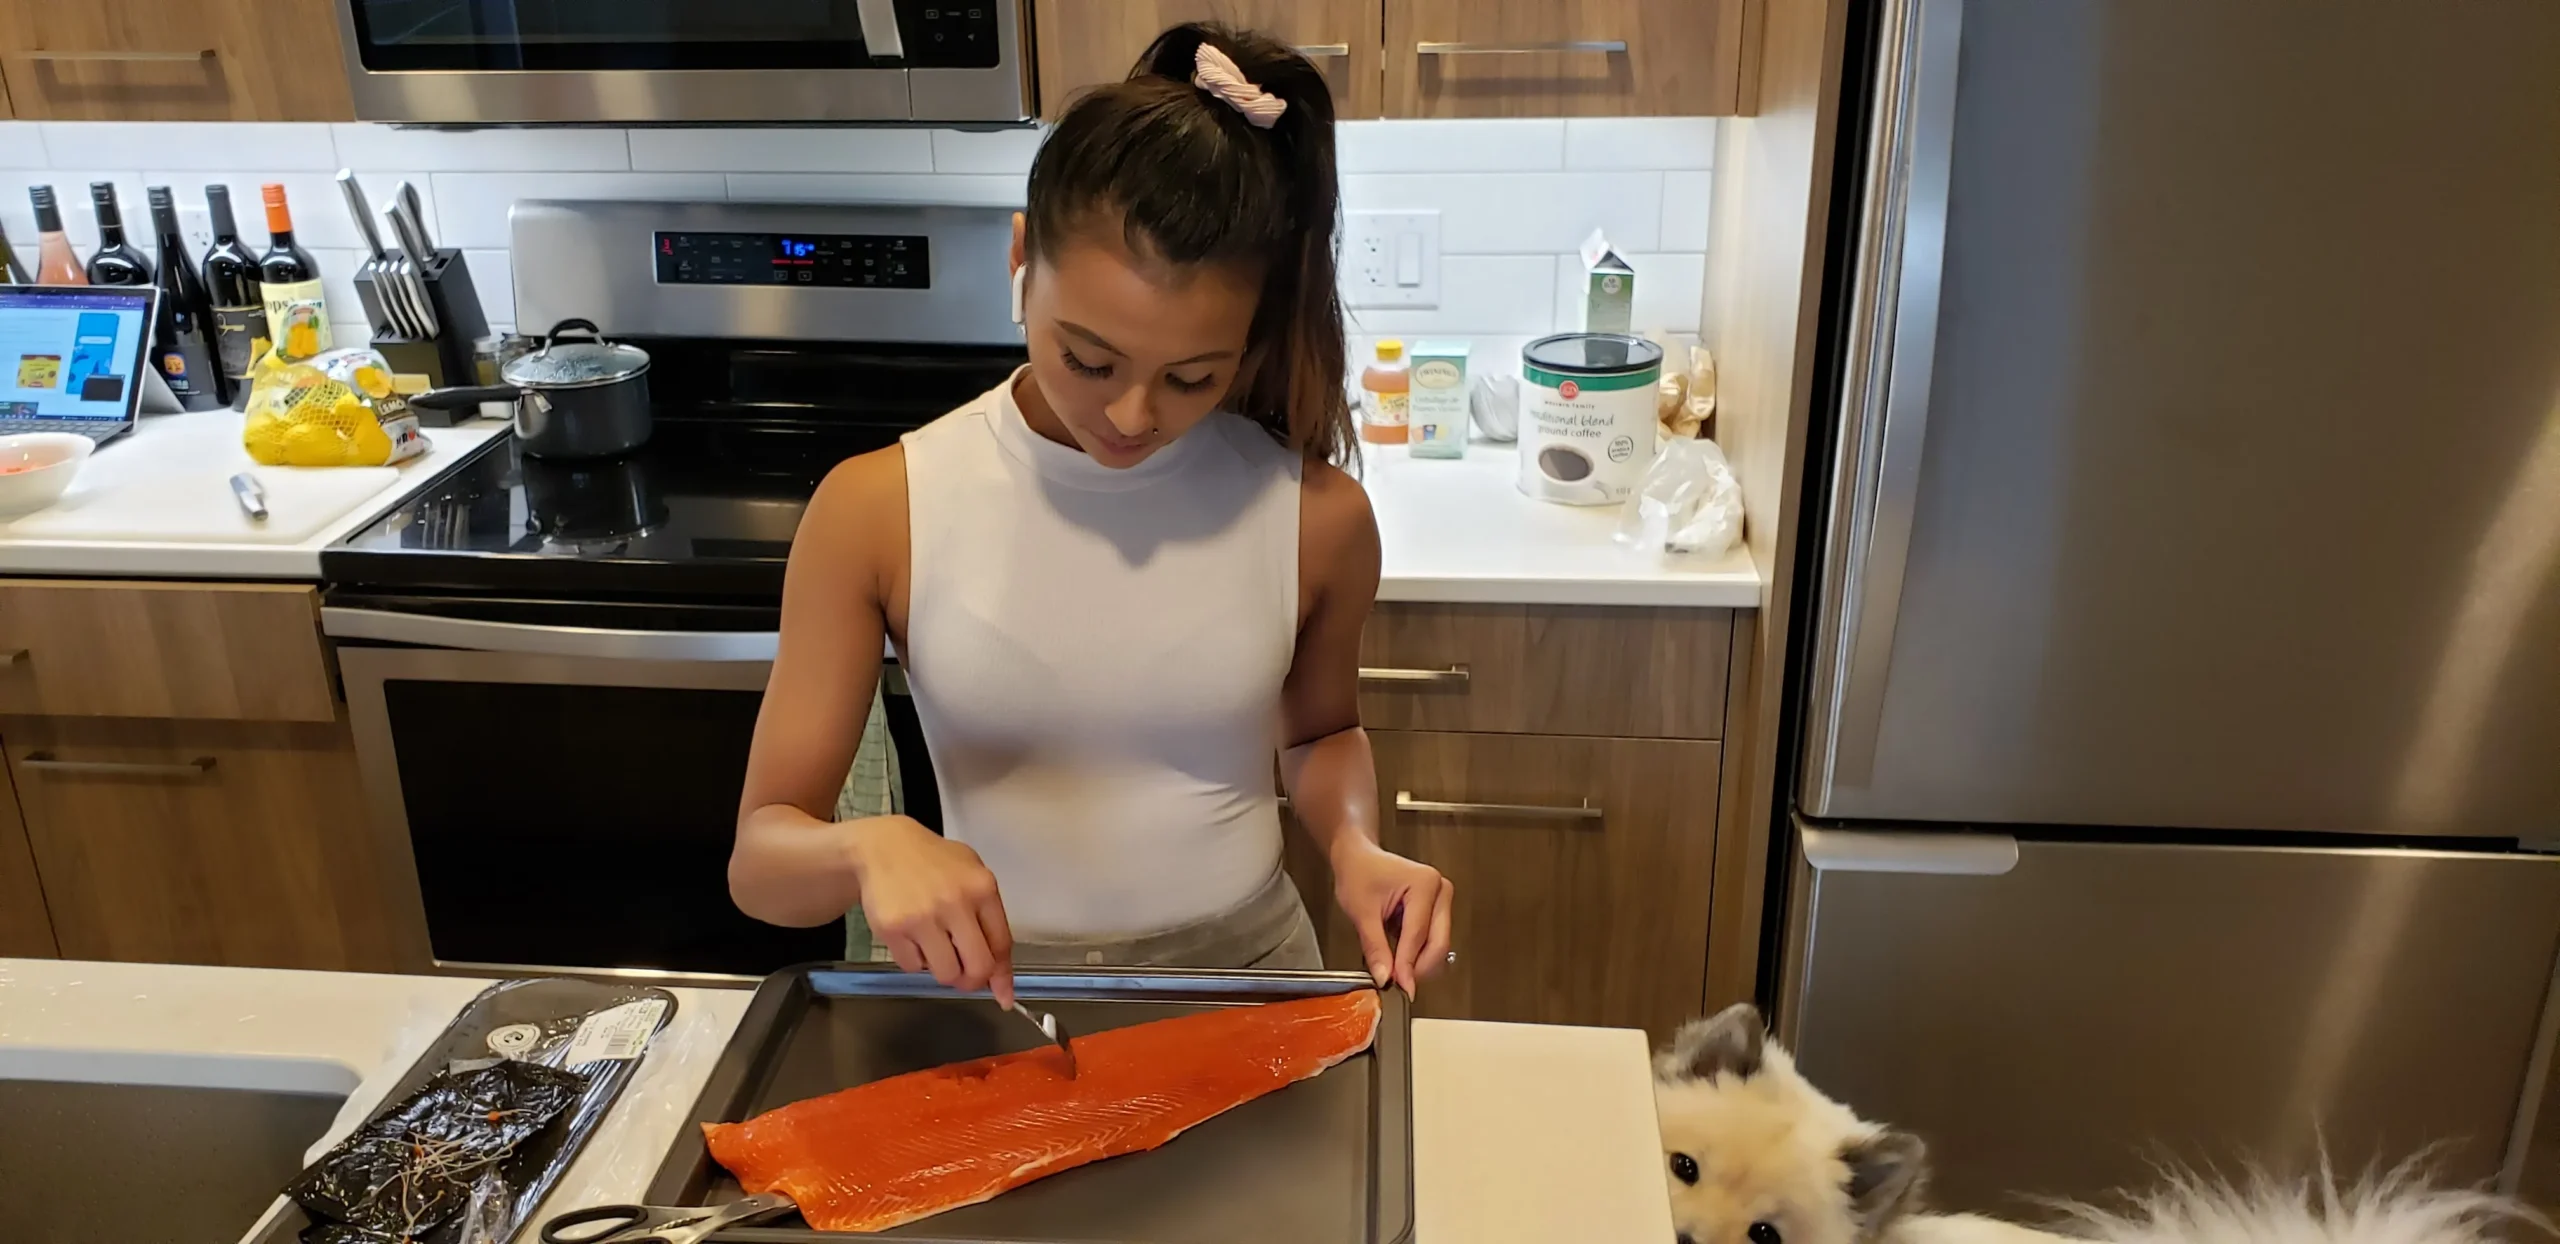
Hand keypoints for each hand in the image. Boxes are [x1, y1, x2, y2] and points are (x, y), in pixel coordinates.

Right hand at [849, 815, 1016, 1006]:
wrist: (884, 847)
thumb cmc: (934, 864)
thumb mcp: (972, 876)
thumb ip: (991, 922)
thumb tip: (1001, 979)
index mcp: (982, 889)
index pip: (1002, 945)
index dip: (1002, 975)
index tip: (1003, 995)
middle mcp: (955, 903)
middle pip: (978, 968)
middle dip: (973, 980)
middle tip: (964, 974)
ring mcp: (922, 917)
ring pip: (946, 974)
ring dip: (943, 970)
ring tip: (935, 947)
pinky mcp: (893, 929)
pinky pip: (912, 967)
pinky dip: (915, 960)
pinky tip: (912, 937)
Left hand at [1330, 841, 1452, 994]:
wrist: (1358, 858)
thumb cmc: (1359, 873)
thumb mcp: (1362, 912)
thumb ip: (1375, 947)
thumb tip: (1385, 977)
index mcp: (1424, 884)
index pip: (1419, 935)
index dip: (1408, 965)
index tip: (1401, 987)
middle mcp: (1440, 890)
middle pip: (1438, 943)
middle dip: (1418, 967)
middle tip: (1399, 985)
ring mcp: (1441, 900)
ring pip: (1438, 945)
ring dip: (1418, 962)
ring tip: (1394, 969)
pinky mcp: (1437, 910)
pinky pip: (1432, 940)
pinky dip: (1417, 954)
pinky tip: (1399, 957)